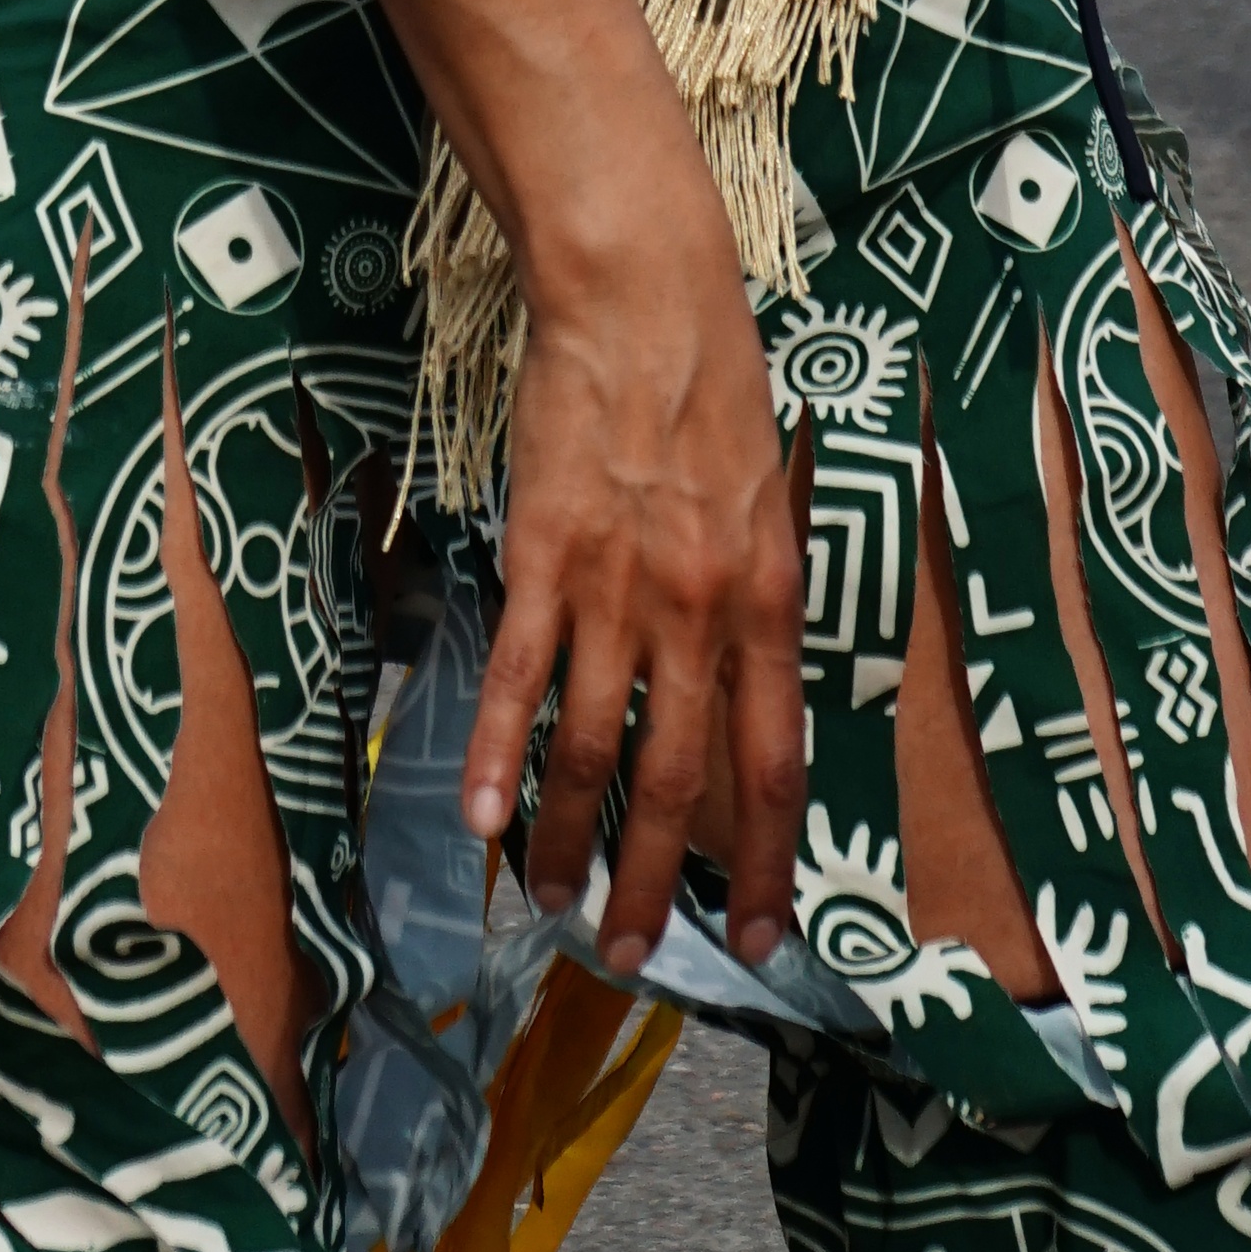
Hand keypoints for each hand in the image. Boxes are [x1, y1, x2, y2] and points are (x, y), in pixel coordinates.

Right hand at [462, 162, 805, 977]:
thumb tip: (743, 690)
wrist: (643, 294)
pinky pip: (520, 675)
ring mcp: (619, 586)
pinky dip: (493, 754)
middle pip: (679, 780)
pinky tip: (474, 817)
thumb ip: (756, 598)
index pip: (776, 763)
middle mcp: (701, 609)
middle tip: (637, 957)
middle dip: (659, 883)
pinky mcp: (545, 554)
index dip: (770, 860)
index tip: (761, 934)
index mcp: (770, 597)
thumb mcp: (772, 498)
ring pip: (594, 747)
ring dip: (571, 838)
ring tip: (554, 902)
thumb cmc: (714, 381)